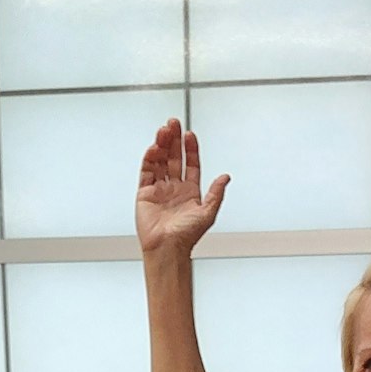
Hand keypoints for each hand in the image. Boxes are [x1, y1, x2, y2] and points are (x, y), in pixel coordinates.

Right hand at [135, 116, 229, 253]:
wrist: (168, 248)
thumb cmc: (187, 236)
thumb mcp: (208, 212)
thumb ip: (216, 193)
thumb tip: (226, 177)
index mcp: (190, 192)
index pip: (190, 164)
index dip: (190, 149)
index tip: (190, 135)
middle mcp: (175, 189)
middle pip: (174, 158)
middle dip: (174, 140)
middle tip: (174, 123)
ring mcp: (159, 190)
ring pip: (160, 161)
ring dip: (162, 145)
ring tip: (164, 130)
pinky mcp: (145, 193)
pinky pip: (147, 171)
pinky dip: (150, 158)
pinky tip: (154, 147)